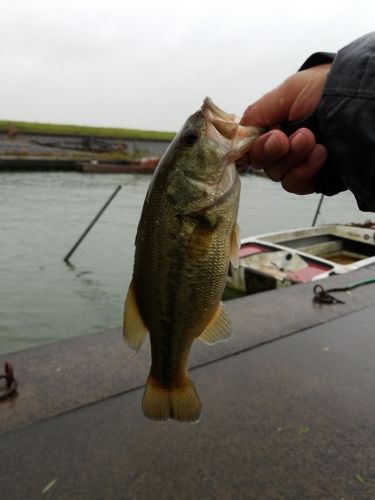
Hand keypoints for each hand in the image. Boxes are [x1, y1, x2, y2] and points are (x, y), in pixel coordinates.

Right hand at [240, 64, 330, 193]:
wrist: (362, 103)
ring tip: (312, 141)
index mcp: (274, 123)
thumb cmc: (328, 88)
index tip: (268, 137)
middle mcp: (284, 144)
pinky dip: (305, 171)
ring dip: (292, 159)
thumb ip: (258, 113)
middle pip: (260, 162)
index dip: (252, 146)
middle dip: (272, 151)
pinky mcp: (314, 177)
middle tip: (289, 137)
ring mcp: (298, 161)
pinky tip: (321, 154)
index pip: (250, 144)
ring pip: (277, 175)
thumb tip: (236, 132)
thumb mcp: (288, 92)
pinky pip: (295, 184)